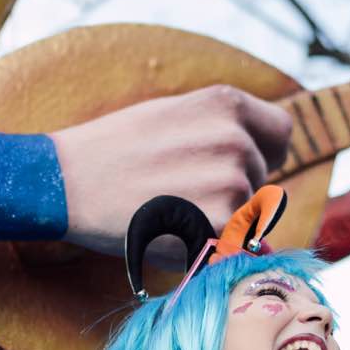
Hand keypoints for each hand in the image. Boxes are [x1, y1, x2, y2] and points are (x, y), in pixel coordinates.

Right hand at [52, 85, 292, 260]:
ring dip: (219, 220)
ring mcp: (231, 184)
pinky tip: (171, 231)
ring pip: (249, 214)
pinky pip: (232, 243)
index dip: (265, 153)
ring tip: (170, 209)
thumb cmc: (114, 150)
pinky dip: (208, 246)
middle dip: (232, 190)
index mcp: (227, 103)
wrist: (67, 184)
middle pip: (263, 179)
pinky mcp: (221, 226)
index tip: (239, 167)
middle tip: (179, 191)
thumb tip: (264, 151)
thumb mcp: (174, 113)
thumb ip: (221, 124)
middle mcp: (236, 139)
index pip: (281, 134)